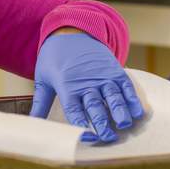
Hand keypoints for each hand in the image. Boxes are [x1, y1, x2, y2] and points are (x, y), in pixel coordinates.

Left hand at [30, 32, 146, 142]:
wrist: (72, 31)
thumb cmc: (55, 58)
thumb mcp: (43, 78)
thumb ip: (40, 103)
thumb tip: (31, 124)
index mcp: (67, 86)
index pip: (74, 109)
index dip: (81, 124)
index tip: (87, 137)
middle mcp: (86, 82)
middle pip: (95, 105)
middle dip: (102, 122)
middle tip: (109, 137)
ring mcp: (102, 75)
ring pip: (113, 95)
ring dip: (120, 110)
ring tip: (126, 124)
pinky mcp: (114, 70)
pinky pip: (125, 85)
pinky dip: (133, 98)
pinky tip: (138, 111)